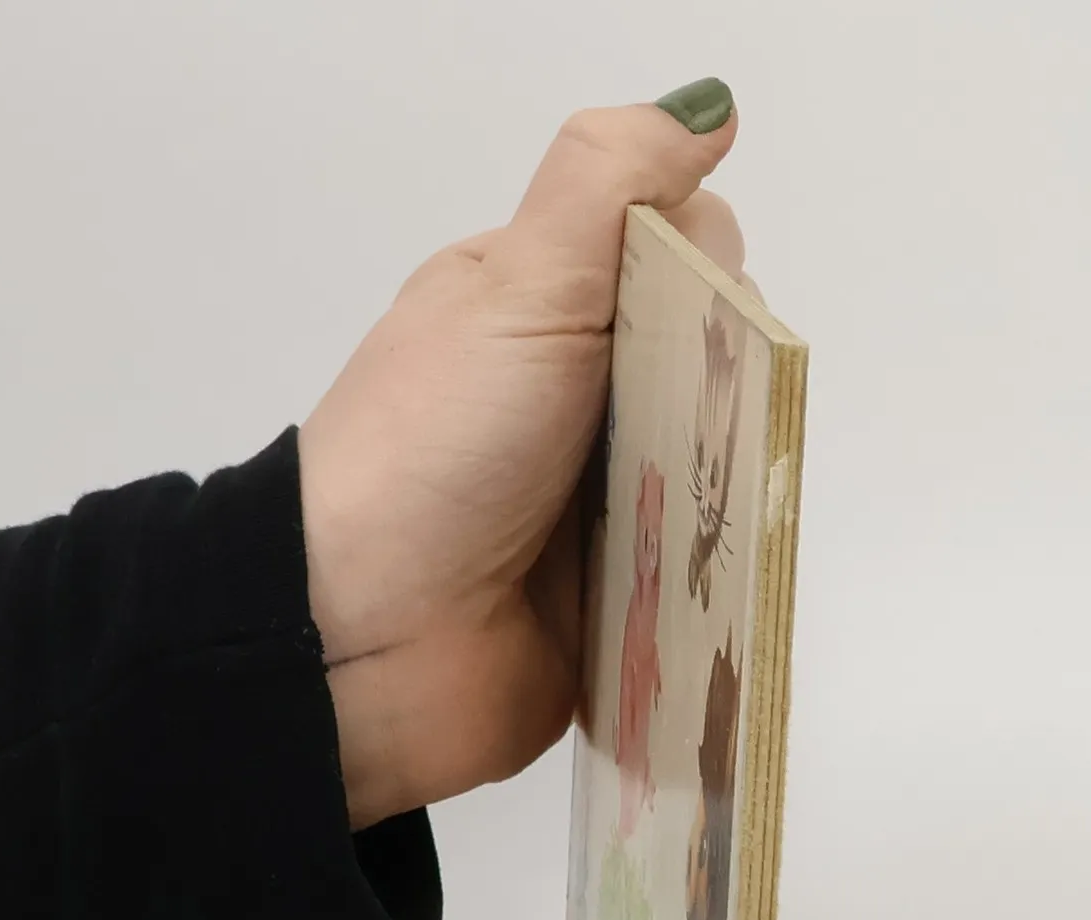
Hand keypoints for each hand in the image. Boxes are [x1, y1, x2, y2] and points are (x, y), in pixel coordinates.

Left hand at [297, 81, 747, 830]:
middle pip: (709, 366)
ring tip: (703, 511)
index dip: (705, 277)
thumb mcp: (518, 284)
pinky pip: (698, 576)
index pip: (677, 257)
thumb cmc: (435, 451)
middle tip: (681, 432)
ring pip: (715, 472)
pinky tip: (721, 575)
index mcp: (538, 311)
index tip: (678, 323)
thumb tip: (708, 108)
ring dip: (728, 488)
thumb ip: (609, 182)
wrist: (362, 641)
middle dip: (729, 390)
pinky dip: (717, 574)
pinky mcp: (616, 602)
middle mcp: (569, 402)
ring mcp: (593, 507)